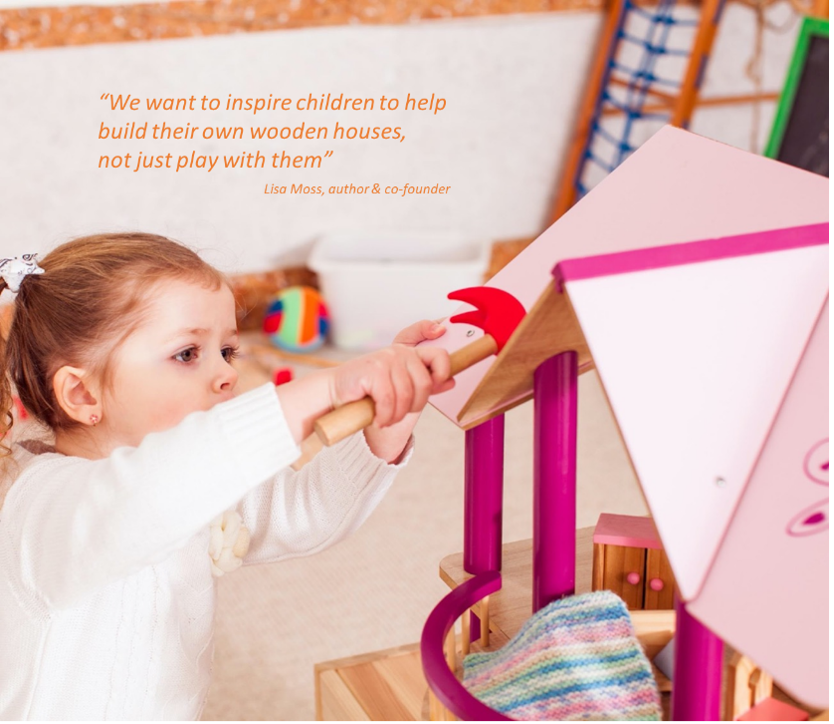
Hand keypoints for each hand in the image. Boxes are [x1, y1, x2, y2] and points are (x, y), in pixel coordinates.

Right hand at [329, 320, 453, 427]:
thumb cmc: (369, 391)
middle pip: (424, 383)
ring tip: (385, 418)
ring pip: (406, 395)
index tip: (438, 382)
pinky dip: (384, 416)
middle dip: (414, 406)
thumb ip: (425, 383)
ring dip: (396, 415)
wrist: (336, 392)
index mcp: (409, 353)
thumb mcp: (402, 387)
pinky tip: (377, 418)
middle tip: (398, 414)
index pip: (439, 355)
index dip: (444, 370)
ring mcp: (386, 358)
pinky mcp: (373, 370)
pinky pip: (389, 400)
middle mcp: (399, 352)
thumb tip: (451, 381)